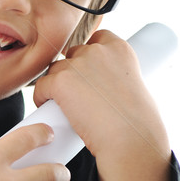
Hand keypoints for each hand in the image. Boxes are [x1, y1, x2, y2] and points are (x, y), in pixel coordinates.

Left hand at [33, 29, 170, 180]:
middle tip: (79, 96)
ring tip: (67, 106)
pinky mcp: (60, 81)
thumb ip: (117, 76)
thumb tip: (101, 85)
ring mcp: (77, 64)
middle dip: (73, 71)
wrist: (131, 142)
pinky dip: (42, 98)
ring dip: (58, 85)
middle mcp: (97, 51)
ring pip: (56, 70)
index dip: (90, 56)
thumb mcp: (135, 87)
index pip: (97, 38)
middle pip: (73, 54)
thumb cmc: (138, 125)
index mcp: (120, 49)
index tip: (90, 73)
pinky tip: (49, 108)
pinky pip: (41, 86)